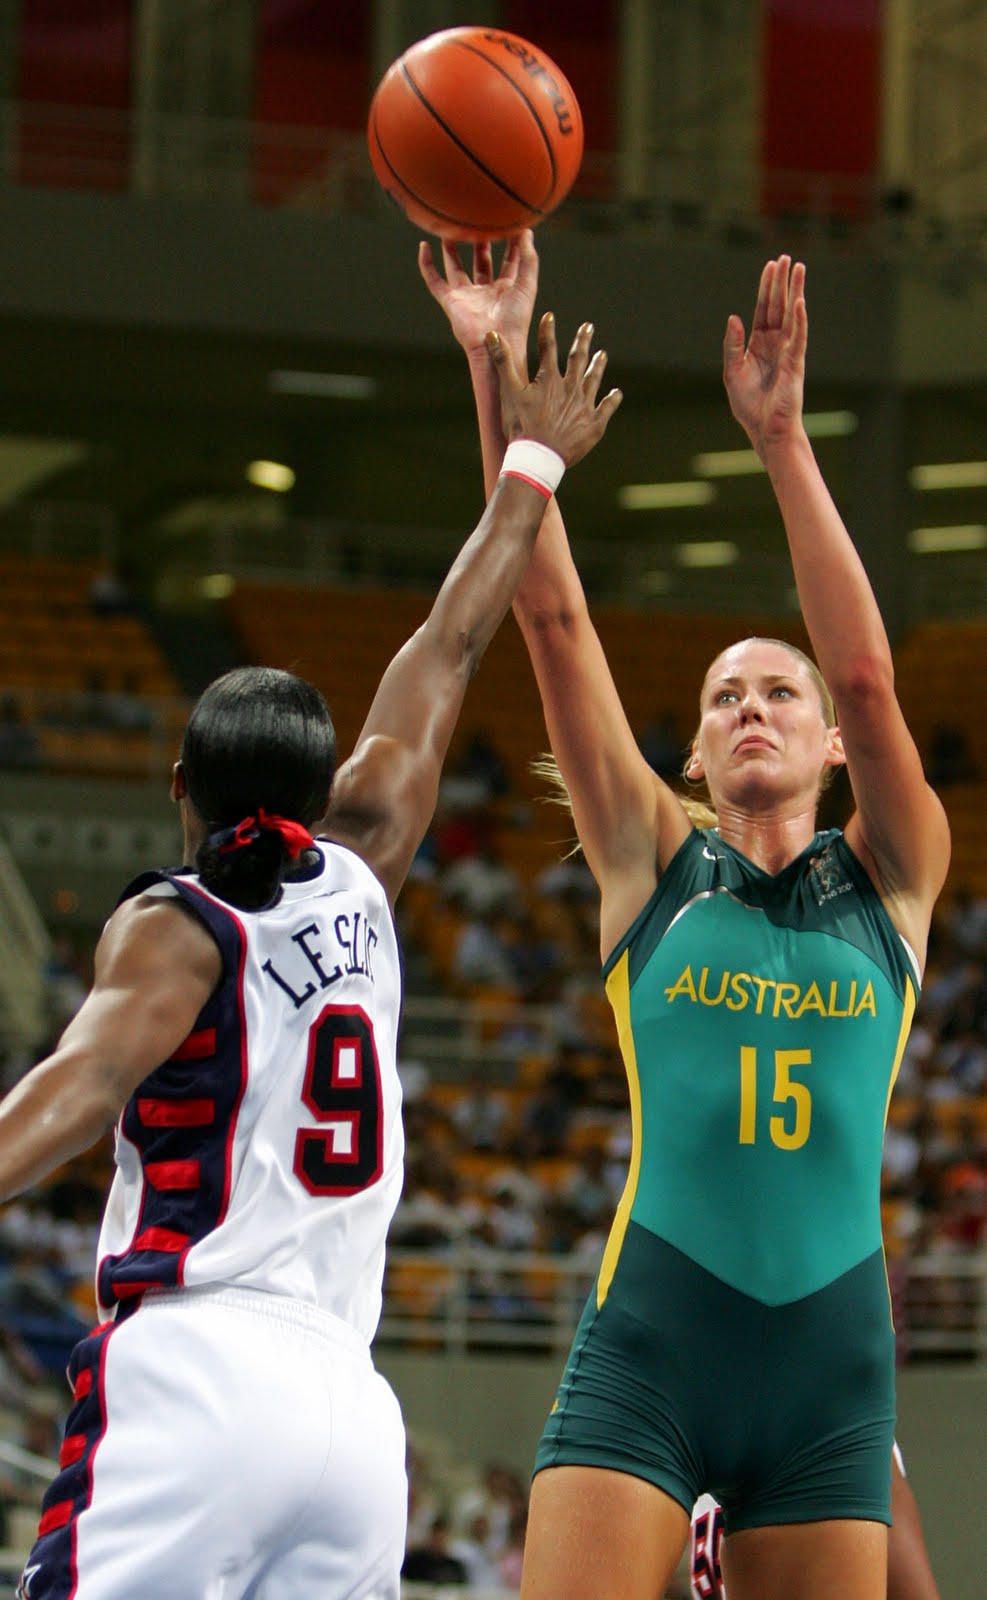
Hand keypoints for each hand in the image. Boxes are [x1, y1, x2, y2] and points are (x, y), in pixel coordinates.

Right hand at [418, 231, 538, 366]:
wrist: (495, 345)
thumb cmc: (516, 320)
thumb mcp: (527, 284)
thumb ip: (528, 258)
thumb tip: (527, 231)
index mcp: (508, 288)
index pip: (510, 259)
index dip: (511, 240)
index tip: (511, 219)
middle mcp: (486, 291)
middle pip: (482, 260)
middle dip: (481, 240)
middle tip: (479, 217)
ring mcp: (467, 296)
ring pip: (456, 266)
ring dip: (453, 247)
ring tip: (451, 225)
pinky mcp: (451, 302)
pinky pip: (434, 280)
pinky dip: (426, 265)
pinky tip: (423, 246)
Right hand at [488, 313, 621, 466]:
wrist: (538, 457)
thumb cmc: (521, 427)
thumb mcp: (508, 392)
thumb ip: (503, 361)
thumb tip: (492, 334)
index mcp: (549, 379)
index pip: (548, 348)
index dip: (548, 330)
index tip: (550, 316)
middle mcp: (571, 388)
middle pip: (577, 359)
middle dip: (582, 341)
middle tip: (588, 327)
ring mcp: (584, 405)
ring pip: (593, 379)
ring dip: (597, 365)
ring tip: (602, 355)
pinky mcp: (594, 424)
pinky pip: (606, 408)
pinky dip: (612, 399)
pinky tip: (616, 393)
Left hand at [723, 256, 806, 457]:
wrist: (765, 429)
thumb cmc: (750, 406)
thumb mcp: (732, 372)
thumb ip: (732, 345)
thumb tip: (734, 317)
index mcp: (759, 345)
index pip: (764, 310)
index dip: (766, 288)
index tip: (770, 266)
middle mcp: (775, 344)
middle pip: (778, 306)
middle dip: (781, 282)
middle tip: (786, 258)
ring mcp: (788, 351)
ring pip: (792, 314)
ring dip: (795, 291)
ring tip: (798, 268)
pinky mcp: (795, 363)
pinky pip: (798, 337)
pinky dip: (800, 319)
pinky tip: (800, 301)